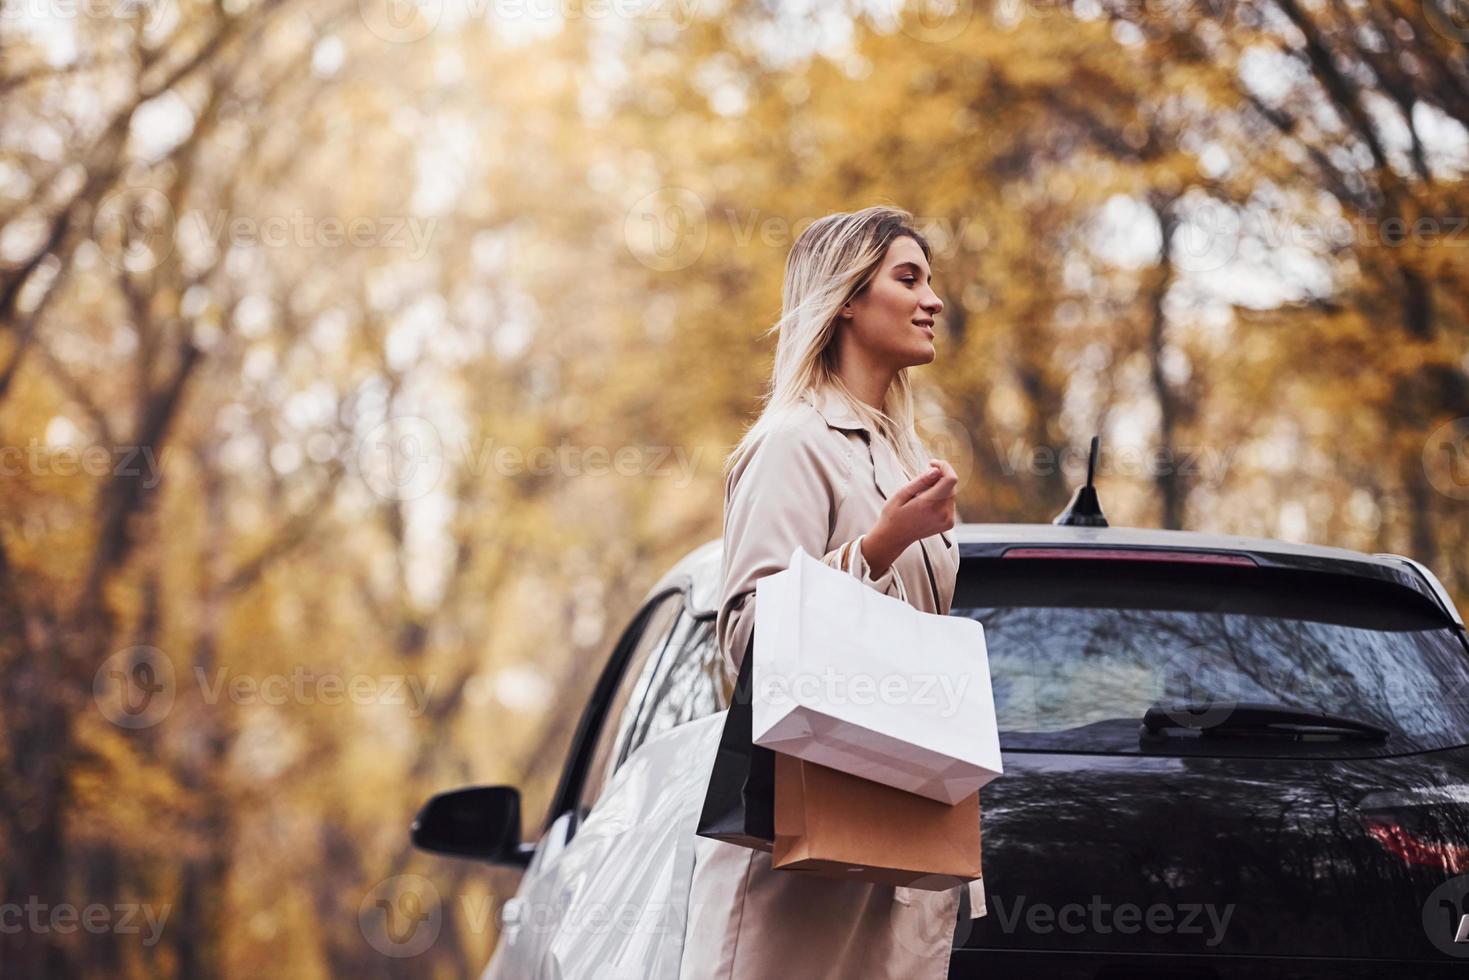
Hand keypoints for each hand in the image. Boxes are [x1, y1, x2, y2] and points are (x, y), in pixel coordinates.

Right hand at [861, 459, 957, 575]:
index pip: (950, 479)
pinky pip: (950, 503)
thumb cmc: (894, 514)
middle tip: (921, 481)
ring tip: (921, 496)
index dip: (944, 467)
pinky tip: (927, 504)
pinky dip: (941, 498)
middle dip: (939, 477)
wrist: (894, 538)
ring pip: (951, 493)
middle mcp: (942, 513)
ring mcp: (947, 520)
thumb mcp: (901, 494)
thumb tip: (936, 470)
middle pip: (951, 485)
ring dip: (940, 488)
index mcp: (929, 504)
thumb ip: (920, 482)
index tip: (931, 463)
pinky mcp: (949, 524)